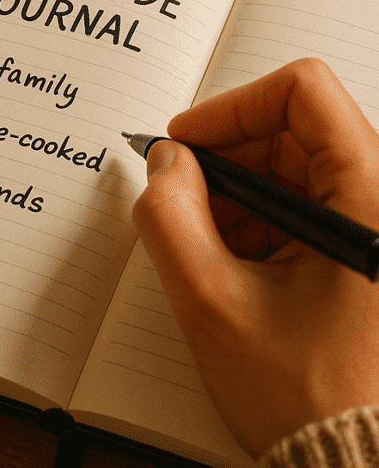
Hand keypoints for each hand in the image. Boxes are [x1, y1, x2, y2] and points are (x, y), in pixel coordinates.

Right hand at [131, 58, 378, 457]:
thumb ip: (170, 217)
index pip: (304, 93)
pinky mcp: (359, 248)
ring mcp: (371, 226)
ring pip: (294, 165)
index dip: (233, 107)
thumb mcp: (213, 303)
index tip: (186, 143)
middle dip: (224, 157)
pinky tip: (231, 261)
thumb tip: (165, 162)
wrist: (352, 466)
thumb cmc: (304, 398)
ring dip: (235, 191)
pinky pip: (301, 202)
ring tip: (206, 243)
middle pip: (294, 128)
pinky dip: (255, 217)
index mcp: (370, 204)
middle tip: (179, 195)